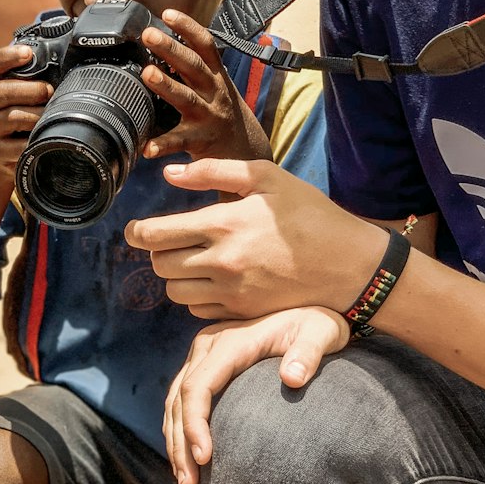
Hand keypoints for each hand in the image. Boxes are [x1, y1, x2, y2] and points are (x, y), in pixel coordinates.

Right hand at [0, 44, 51, 181]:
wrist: (0, 154)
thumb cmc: (16, 115)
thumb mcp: (16, 94)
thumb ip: (30, 78)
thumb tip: (63, 63)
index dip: (6, 57)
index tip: (27, 52)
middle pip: (2, 92)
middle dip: (31, 89)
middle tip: (49, 91)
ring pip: (13, 118)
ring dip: (37, 115)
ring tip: (51, 114)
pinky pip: (18, 145)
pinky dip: (34, 139)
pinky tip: (44, 136)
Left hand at [126, 158, 386, 319]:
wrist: (349, 264)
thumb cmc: (310, 214)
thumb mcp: (268, 178)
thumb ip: (214, 171)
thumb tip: (169, 173)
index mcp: (224, 223)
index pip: (157, 234)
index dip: (138, 232)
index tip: (135, 229)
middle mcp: (223, 261)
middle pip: (160, 264)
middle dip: (157, 252)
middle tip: (167, 241)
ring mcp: (232, 291)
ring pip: (175, 291)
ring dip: (175, 276)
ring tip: (190, 260)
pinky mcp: (243, 312)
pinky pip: (199, 311)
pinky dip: (197, 297)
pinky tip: (213, 279)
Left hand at [140, 10, 271, 162]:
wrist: (245, 150)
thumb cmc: (223, 112)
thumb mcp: (216, 84)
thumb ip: (195, 65)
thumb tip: (164, 42)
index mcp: (215, 75)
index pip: (204, 45)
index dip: (187, 27)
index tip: (168, 14)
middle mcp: (213, 92)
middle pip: (192, 66)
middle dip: (171, 48)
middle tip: (148, 35)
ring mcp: (207, 116)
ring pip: (186, 98)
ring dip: (167, 85)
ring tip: (147, 74)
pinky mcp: (200, 140)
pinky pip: (179, 141)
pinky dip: (162, 144)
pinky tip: (147, 147)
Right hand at [164, 306, 349, 483]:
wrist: (313, 310)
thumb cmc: (319, 324)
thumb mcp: (322, 333)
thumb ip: (308, 353)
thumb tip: (291, 378)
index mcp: (232, 341)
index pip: (199, 385)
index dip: (195, 423)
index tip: (205, 458)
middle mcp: (210, 345)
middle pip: (180, 398)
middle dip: (181, 444)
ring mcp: (205, 355)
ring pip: (175, 401)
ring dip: (176, 442)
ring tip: (187, 482)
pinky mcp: (208, 366)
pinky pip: (184, 399)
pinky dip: (181, 430)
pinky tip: (189, 459)